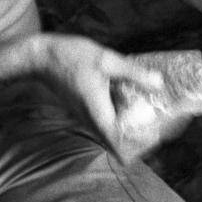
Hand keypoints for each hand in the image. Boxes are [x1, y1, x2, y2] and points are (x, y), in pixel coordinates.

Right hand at [36, 34, 164, 154]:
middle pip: (118, 143)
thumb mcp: (107, 61)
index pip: (120, 144)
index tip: (155, 131)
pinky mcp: (85, 111)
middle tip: (156, 120)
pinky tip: (130, 98)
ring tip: (148, 110)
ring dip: (130, 127)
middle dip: (138, 136)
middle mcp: (91, 121)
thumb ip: (133, 74)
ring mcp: (87, 117)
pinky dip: (120, 116)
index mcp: (98, 114)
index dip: (139, 143)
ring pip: (111, 134)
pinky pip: (106, 122)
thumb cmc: (72, 57)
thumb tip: (159, 84)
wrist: (43, 57)